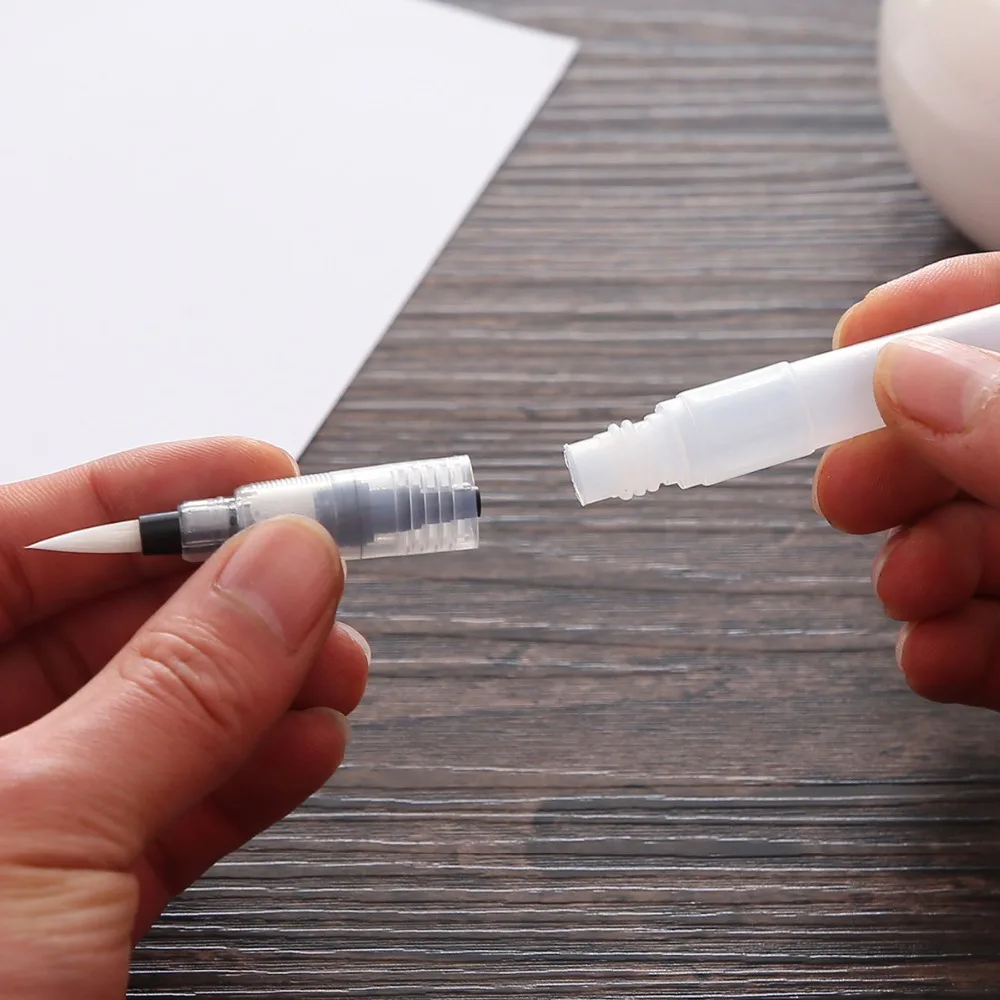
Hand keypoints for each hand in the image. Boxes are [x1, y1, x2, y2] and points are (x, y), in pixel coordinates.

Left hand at [0, 438, 369, 997]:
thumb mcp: (33, 837)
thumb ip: (177, 692)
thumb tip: (284, 570)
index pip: (7, 536)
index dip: (146, 488)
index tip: (260, 473)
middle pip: (88, 624)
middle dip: (222, 596)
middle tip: (321, 570)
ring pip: (138, 721)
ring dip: (254, 688)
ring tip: (335, 661)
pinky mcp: (48, 913)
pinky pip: (157, 813)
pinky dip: (241, 780)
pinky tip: (303, 746)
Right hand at [813, 252, 999, 709]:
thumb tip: (907, 376)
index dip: (935, 313)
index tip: (853, 343)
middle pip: (985, 424)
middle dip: (907, 460)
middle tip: (846, 495)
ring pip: (991, 531)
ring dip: (926, 563)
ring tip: (903, 592)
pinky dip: (962, 645)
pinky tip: (933, 658)